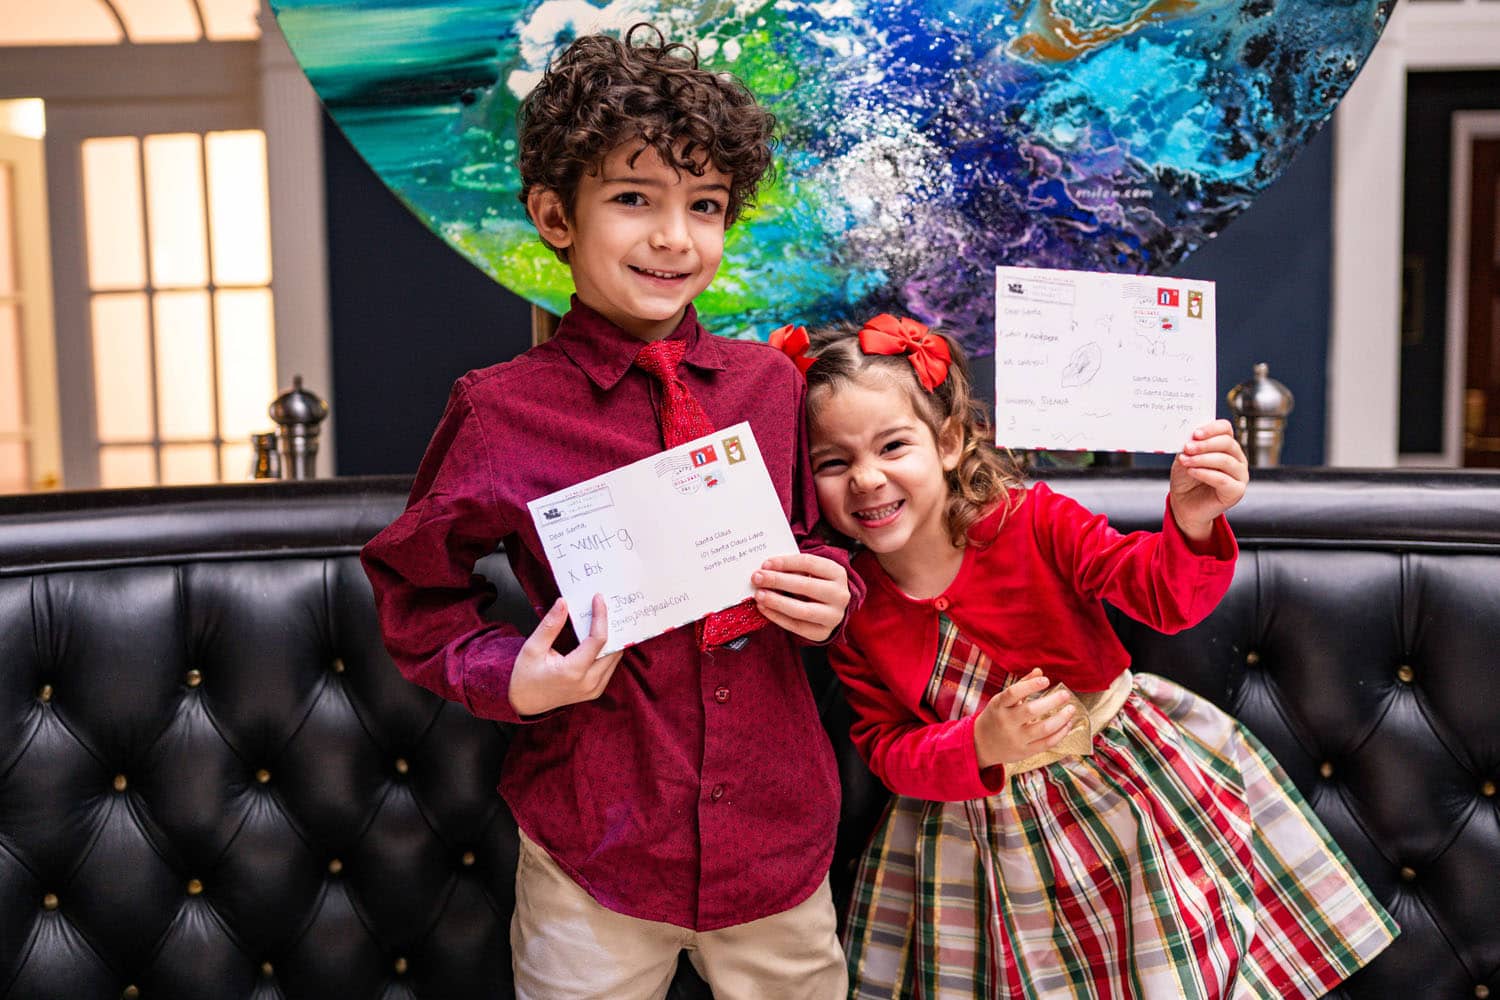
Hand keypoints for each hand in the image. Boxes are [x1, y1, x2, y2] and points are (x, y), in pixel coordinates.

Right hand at [507, 595, 623, 716]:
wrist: (524, 703)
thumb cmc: (525, 677)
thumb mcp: (532, 648)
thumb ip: (550, 625)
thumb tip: (563, 603)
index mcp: (573, 671)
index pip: (598, 639)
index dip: (601, 616)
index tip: (598, 599)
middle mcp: (588, 683)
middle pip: (613, 648)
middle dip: (610, 625)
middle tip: (603, 606)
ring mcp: (594, 689)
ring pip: (615, 658)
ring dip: (612, 638)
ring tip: (603, 618)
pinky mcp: (595, 691)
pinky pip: (610, 667)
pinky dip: (608, 650)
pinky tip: (600, 637)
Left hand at [751, 553, 850, 642]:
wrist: (830, 608)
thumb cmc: (815, 584)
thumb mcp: (810, 572)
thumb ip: (792, 569)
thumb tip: (766, 570)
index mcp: (838, 573)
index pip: (809, 563)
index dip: (785, 562)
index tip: (766, 564)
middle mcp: (840, 595)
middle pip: (806, 586)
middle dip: (777, 581)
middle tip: (757, 578)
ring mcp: (833, 616)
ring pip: (802, 610)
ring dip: (776, 602)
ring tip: (759, 595)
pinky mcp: (822, 633)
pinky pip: (796, 626)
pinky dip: (777, 617)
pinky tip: (764, 608)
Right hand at [973, 669, 1077, 769]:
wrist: (981, 745)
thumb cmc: (996, 717)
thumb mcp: (1002, 700)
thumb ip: (1022, 685)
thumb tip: (1040, 671)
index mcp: (998, 706)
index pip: (1013, 693)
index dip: (1031, 685)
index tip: (1046, 680)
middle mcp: (1006, 722)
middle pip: (1031, 711)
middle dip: (1052, 701)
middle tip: (1065, 694)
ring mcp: (1016, 739)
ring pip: (1043, 728)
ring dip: (1061, 718)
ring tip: (1071, 710)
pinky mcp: (1025, 752)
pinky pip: (1047, 743)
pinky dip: (1061, 733)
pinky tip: (1067, 724)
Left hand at [1170, 419, 1248, 540]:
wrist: (1184, 505)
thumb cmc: (1186, 480)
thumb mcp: (1184, 458)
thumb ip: (1189, 447)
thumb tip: (1190, 437)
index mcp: (1226, 446)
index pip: (1226, 429)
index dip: (1212, 428)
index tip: (1195, 433)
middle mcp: (1237, 459)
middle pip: (1227, 443)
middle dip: (1205, 444)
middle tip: (1187, 447)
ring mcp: (1240, 475)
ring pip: (1225, 460)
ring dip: (1202, 459)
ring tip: (1186, 461)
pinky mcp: (1236, 491)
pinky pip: (1223, 479)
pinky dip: (1205, 473)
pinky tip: (1192, 472)